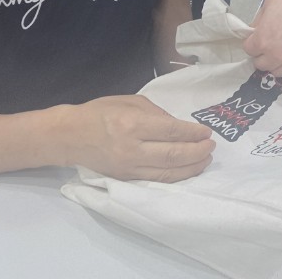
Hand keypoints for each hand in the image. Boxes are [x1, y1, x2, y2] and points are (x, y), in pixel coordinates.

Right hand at [64, 95, 213, 181]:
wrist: (69, 136)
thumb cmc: (100, 113)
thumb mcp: (129, 102)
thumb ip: (156, 113)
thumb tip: (178, 127)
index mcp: (132, 125)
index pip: (171, 132)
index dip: (193, 133)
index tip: (207, 132)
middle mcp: (132, 149)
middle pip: (173, 155)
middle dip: (198, 152)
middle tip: (212, 146)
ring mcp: (129, 168)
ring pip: (168, 173)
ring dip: (192, 168)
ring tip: (206, 160)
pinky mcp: (126, 179)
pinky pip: (156, 180)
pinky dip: (176, 177)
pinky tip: (188, 171)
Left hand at [244, 0, 281, 86]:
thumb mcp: (268, 4)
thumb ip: (258, 22)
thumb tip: (255, 33)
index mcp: (263, 40)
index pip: (248, 48)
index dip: (252, 40)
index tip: (257, 35)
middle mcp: (276, 55)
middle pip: (260, 64)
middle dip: (261, 53)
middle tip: (268, 42)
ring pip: (276, 73)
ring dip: (275, 64)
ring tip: (280, 53)